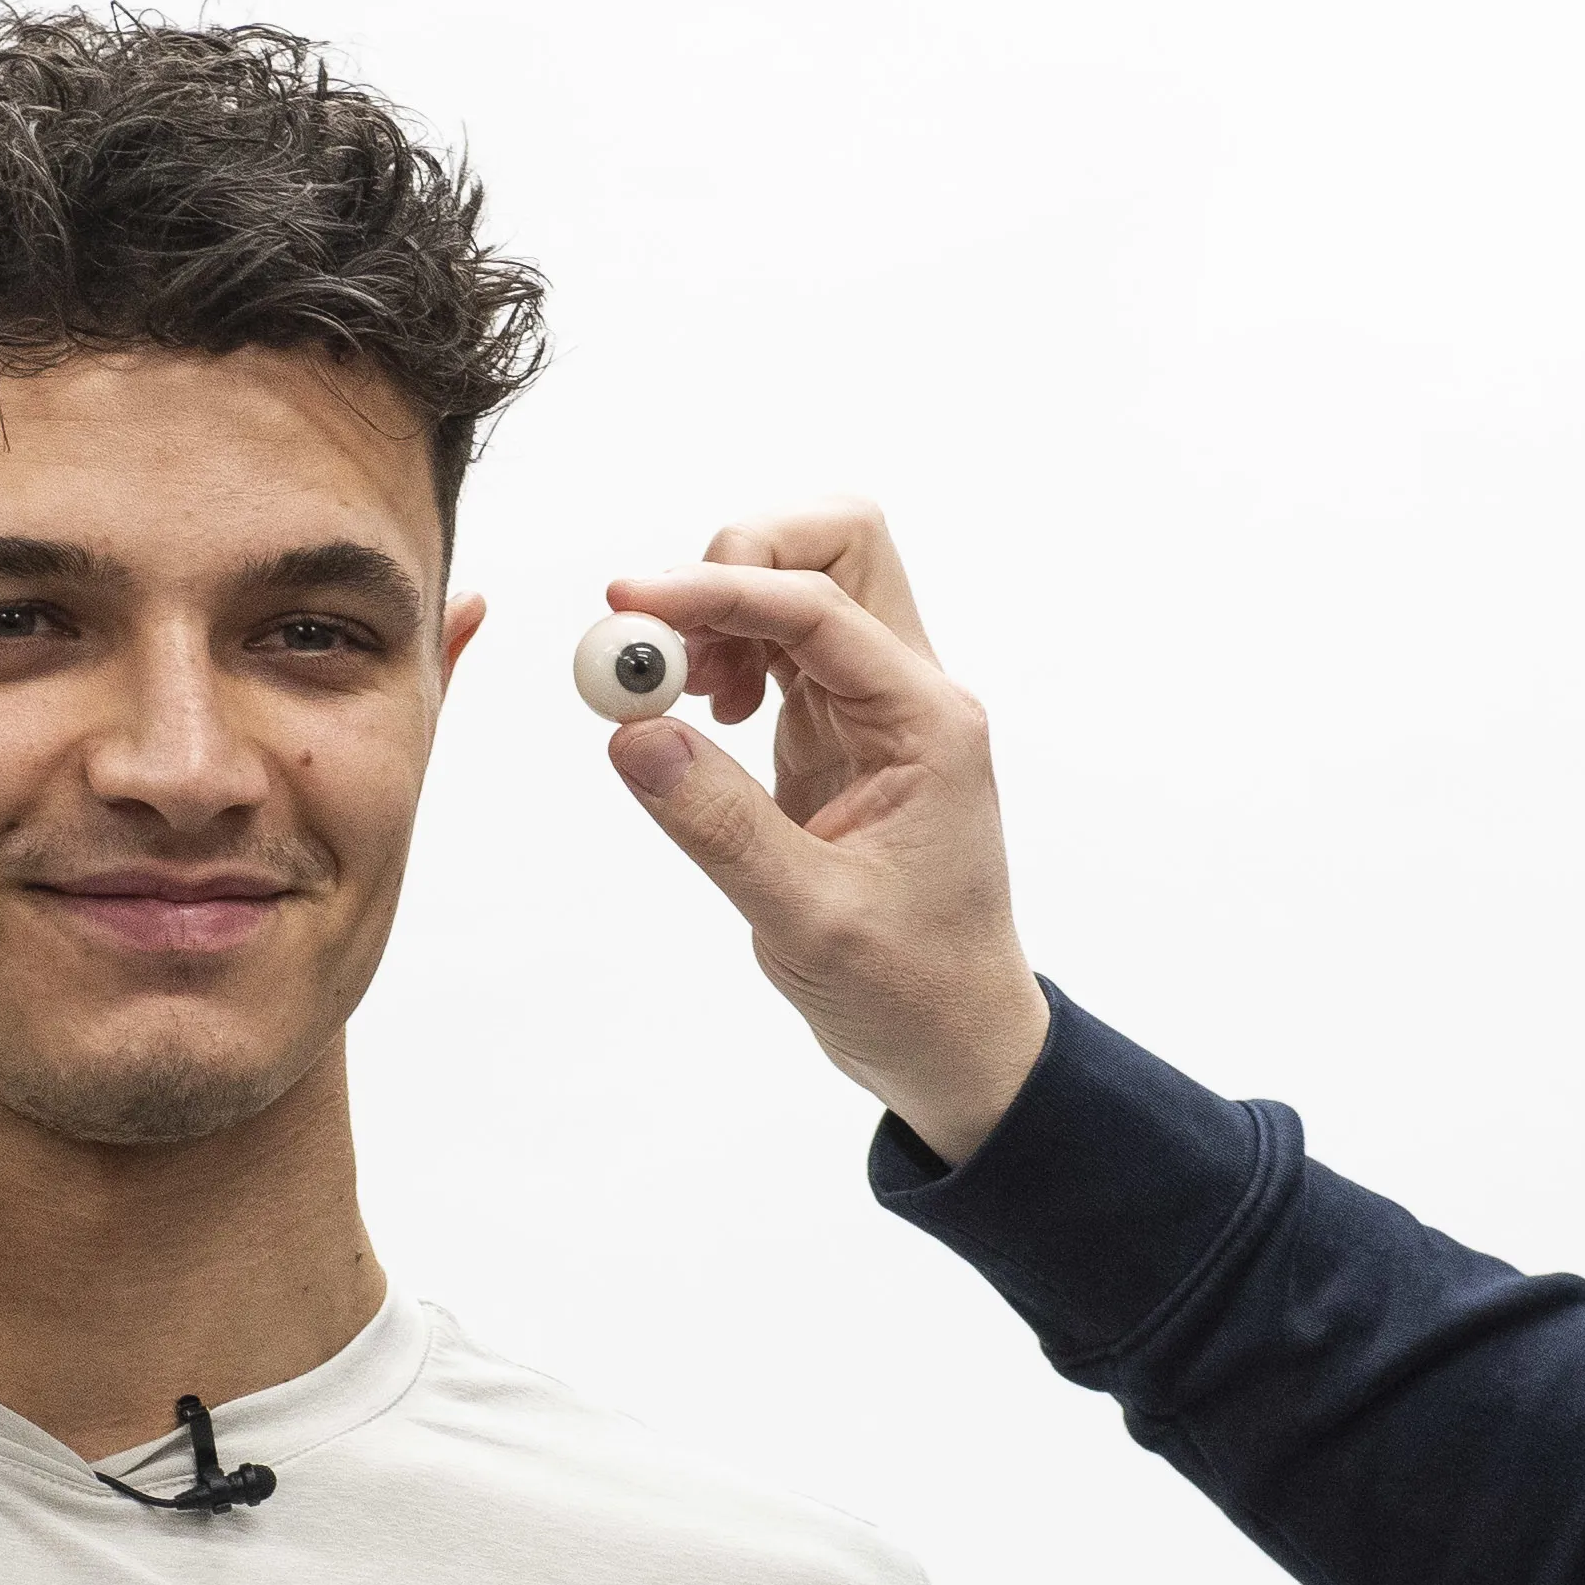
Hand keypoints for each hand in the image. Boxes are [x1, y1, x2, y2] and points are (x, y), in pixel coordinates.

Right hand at [599, 522, 1052, 1168]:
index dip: (718, 589)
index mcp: (926, 724)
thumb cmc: (907, 990)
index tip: (629, 603)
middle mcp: (909, 696)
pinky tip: (696, 713)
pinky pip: (780, 647)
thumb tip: (632, 732)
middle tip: (663, 634)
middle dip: (739, 556)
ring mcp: (874, 709)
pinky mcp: (837, 733)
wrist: (955, 1039)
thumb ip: (720, 824)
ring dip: (723, 607)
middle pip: (838, 544)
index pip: (818, 606)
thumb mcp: (808, 919)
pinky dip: (724, 651)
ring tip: (671, 689)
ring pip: (804, 585)